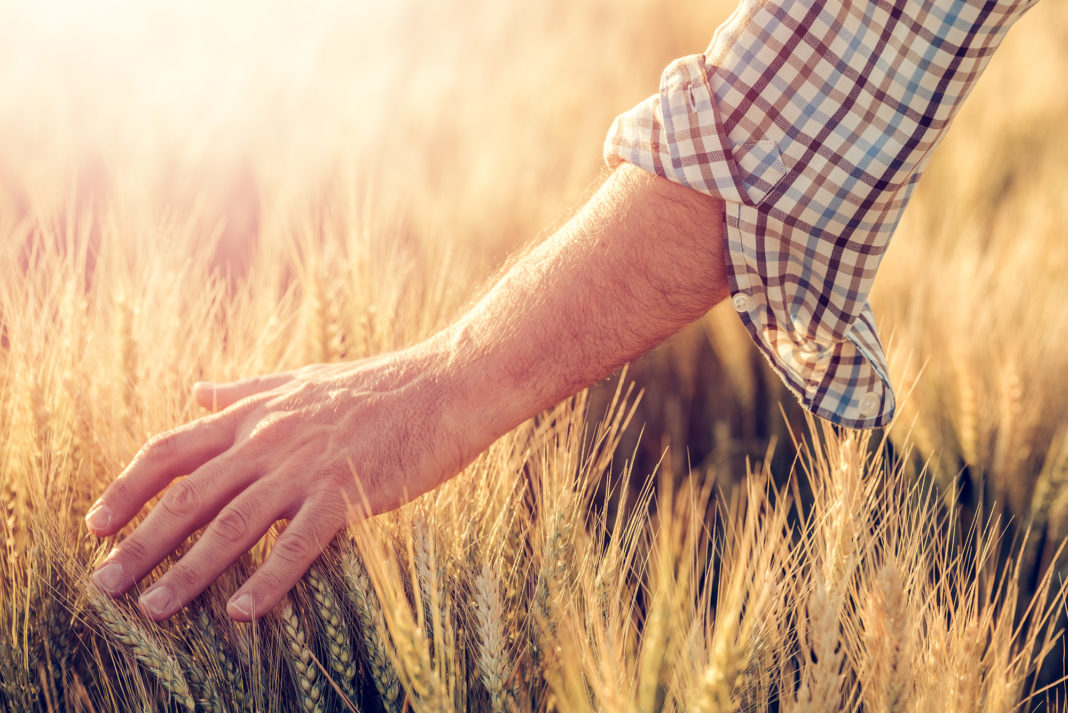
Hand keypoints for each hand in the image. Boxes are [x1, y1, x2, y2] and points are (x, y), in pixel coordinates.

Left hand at [85, 344, 466, 620]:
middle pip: (188, 496)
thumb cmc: (377, 387)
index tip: (96, 524)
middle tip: (104, 583)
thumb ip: (246, 391)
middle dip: (140, 541)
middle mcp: (268, 441)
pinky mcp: (346, 492)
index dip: (128, 488)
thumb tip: (197, 389)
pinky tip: (241, 612)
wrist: (442, 386)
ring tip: (153, 608)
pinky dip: (268, 579)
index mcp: (255, 415)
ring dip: (188, 570)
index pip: (173, 451)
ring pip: (232, 525)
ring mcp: (306, 467)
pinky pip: (298, 543)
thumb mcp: (301, 380)